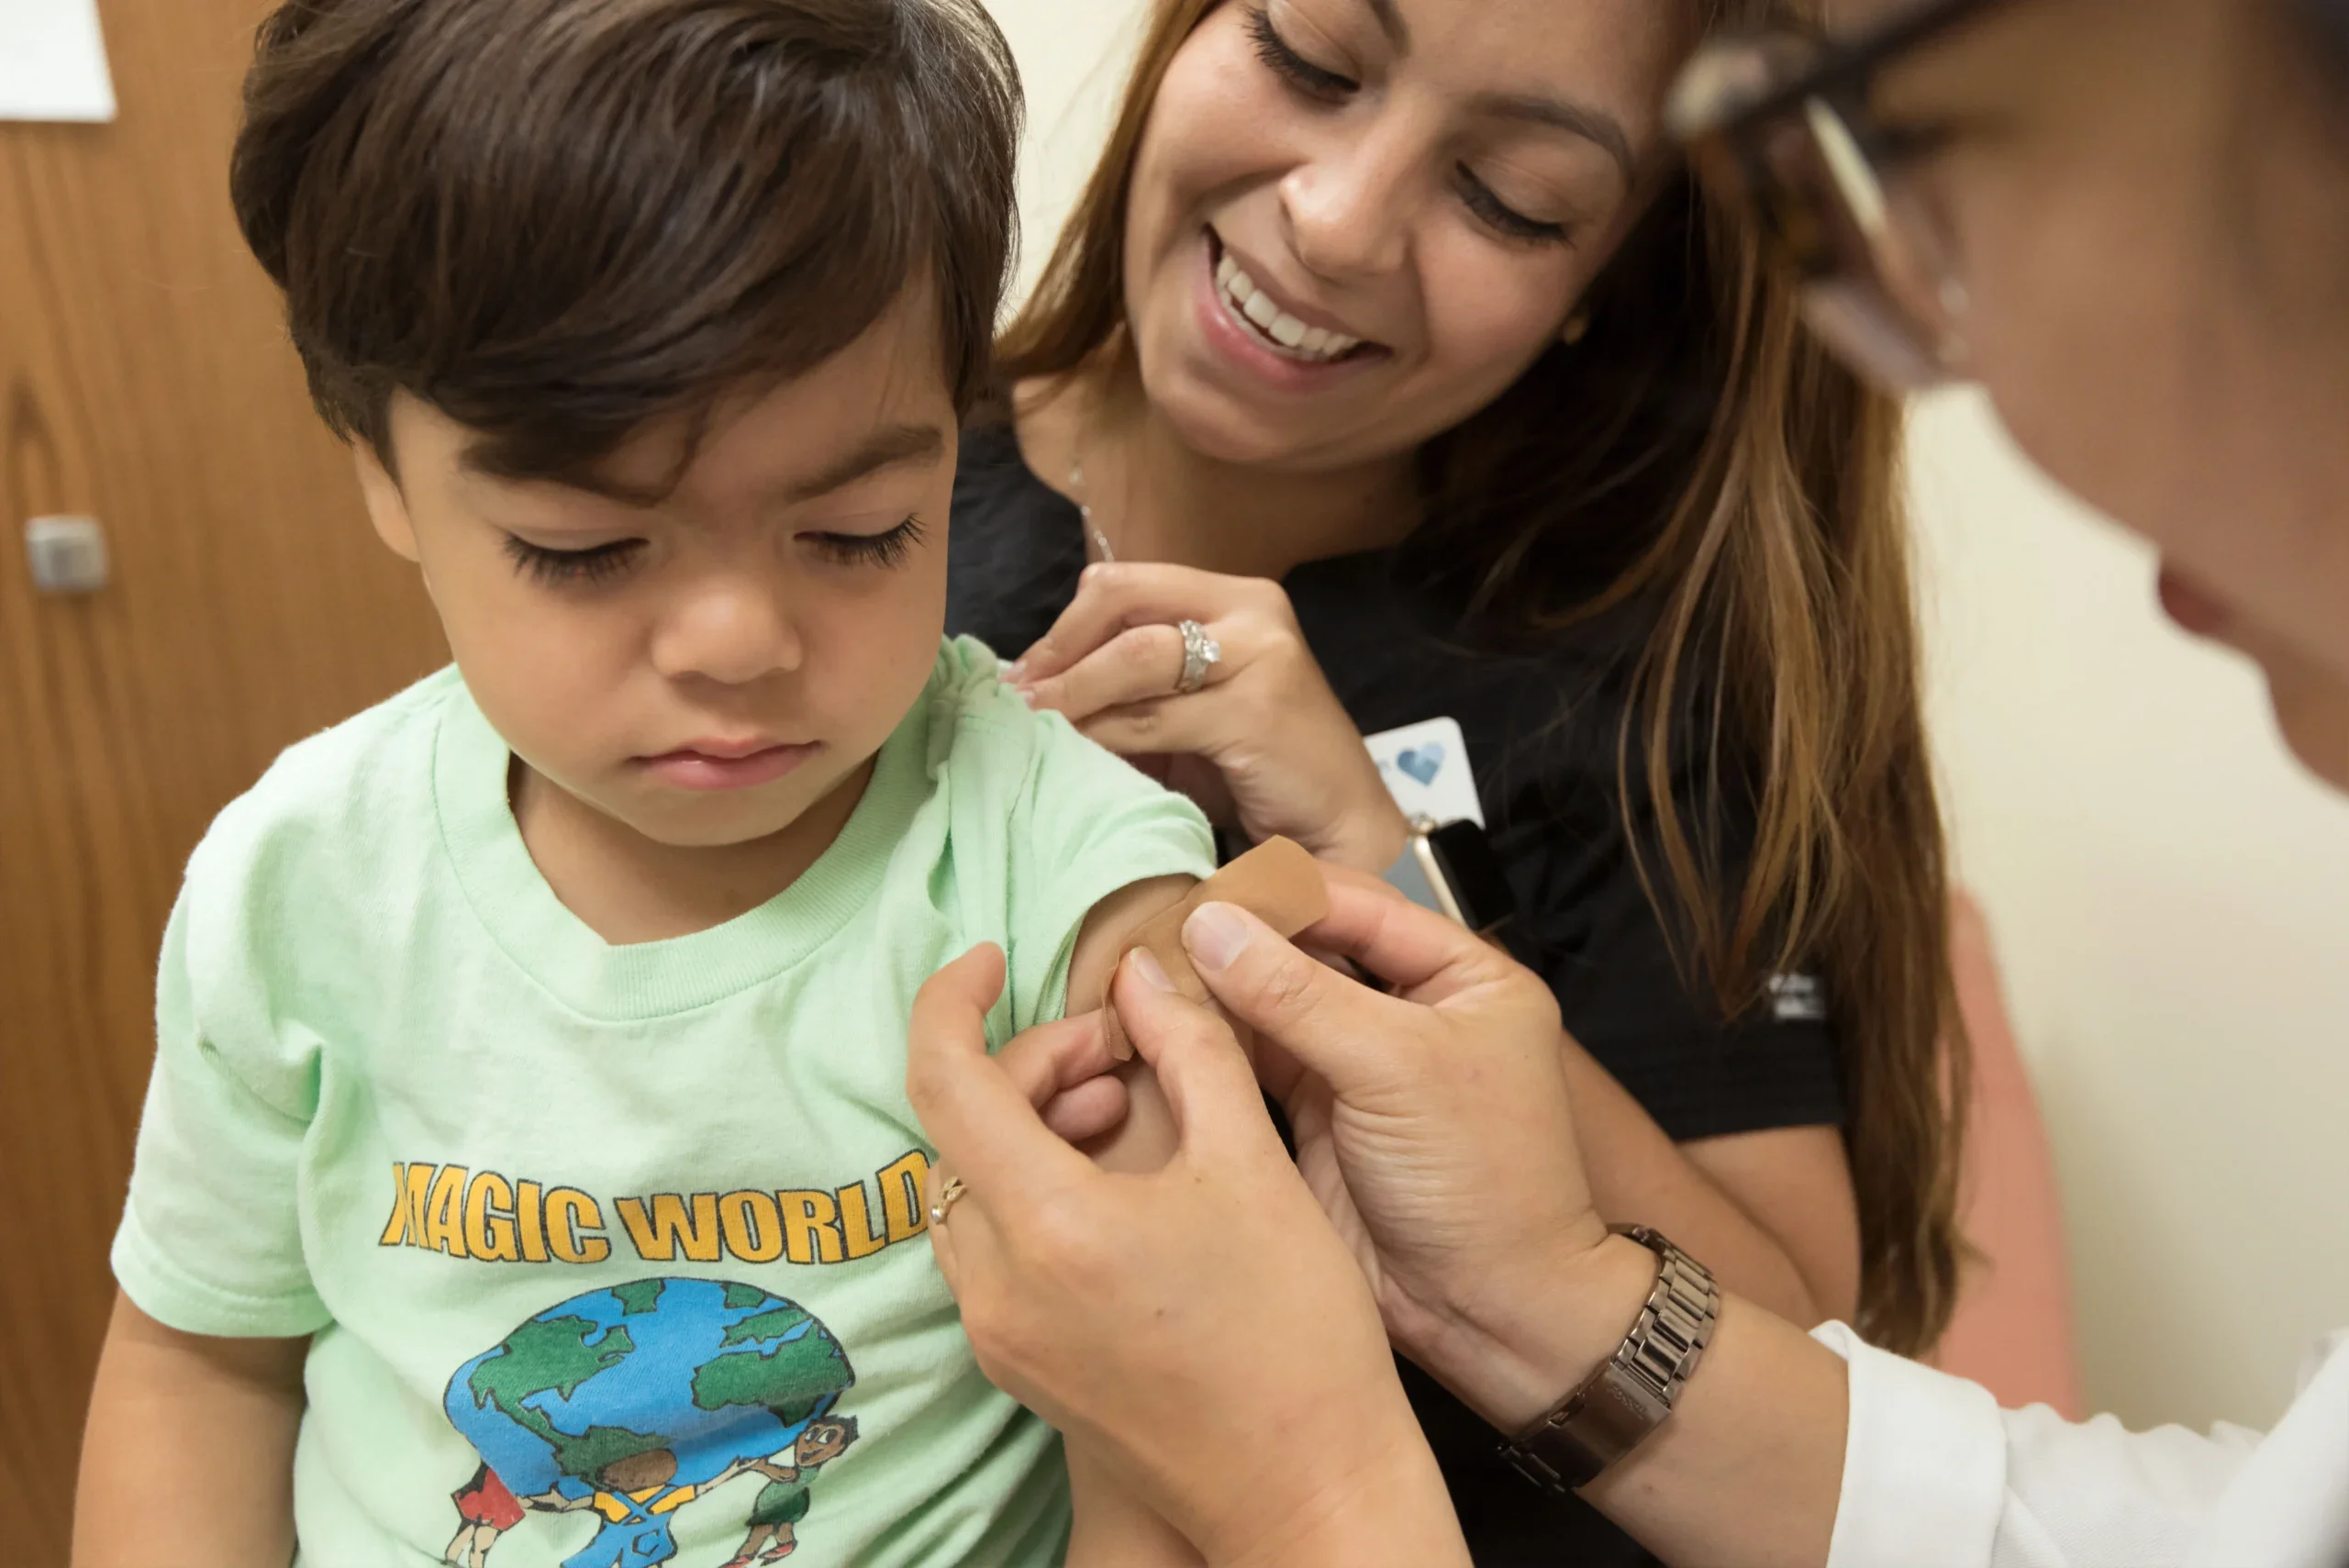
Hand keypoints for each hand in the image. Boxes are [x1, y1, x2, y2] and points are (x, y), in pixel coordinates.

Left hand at [907, 944, 1463, 1566]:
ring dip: (1031, 1127)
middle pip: (960, 1131)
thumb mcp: (1251, 1162)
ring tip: (1128, 1109)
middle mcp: (998, 1288)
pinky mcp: (1019, 1367)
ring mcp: (1000, 1336)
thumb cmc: (1297, 1336)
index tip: (989, 958)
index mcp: (1048, 1227)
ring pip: (970, 1189)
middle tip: (1124, 1051)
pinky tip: (1116, 1182)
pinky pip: (992, 1246)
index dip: (952, 1000)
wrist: (1309, 1489)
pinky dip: (1033, 1190)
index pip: (943, 1079)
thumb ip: (1188, 1047)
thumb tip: (1141, 974)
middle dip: (1033, 1066)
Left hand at [1008, 563, 1409, 871]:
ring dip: (1071, 694)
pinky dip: (1103, 734)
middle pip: (1123, 603)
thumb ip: (1135, 687)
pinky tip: (1076, 753)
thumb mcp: (1192, 713)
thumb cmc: (1260, 772)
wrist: (1340, 827)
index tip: (1025, 672)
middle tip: (1019, 697)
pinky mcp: (1257, 710)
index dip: (1065, 625)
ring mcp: (1261, 655)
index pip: (1127, 584)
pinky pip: (1152, 717)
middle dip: (1059, 651)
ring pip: (1134, 658)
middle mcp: (1252, 610)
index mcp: (1236, 598)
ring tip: (1033, 724)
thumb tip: (1037, 685)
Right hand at [1181, 876, 1626, 1421]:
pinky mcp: (1315, 1118)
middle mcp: (1409, 1010)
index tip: (1202, 891)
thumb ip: (1299, 994)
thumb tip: (1210, 926)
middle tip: (1155, 928)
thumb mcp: (1396, 1067)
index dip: (1281, 897)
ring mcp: (1359, 1065)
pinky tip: (1155, 1025)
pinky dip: (1208, 1045)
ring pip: (1271, 1006)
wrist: (1490, 1312)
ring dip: (1213, 992)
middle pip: (1308, 951)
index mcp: (1464, 976)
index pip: (1359, 906)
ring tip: (1140, 972)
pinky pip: (1252, 1062)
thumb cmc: (1485, 1184)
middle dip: (1237, 942)